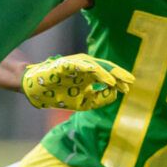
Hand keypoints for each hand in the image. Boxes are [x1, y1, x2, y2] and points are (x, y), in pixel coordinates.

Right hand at [20, 54, 134, 110]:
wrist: (36, 91)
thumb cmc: (59, 94)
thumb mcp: (84, 102)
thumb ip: (100, 99)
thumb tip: (115, 94)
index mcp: (89, 75)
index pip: (107, 75)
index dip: (118, 80)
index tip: (128, 88)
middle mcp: (84, 67)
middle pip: (104, 67)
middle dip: (117, 74)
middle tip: (129, 81)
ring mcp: (74, 64)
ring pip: (93, 65)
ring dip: (104, 72)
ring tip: (114, 81)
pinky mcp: (63, 64)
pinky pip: (77, 64)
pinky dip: (87, 67)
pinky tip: (95, 71)